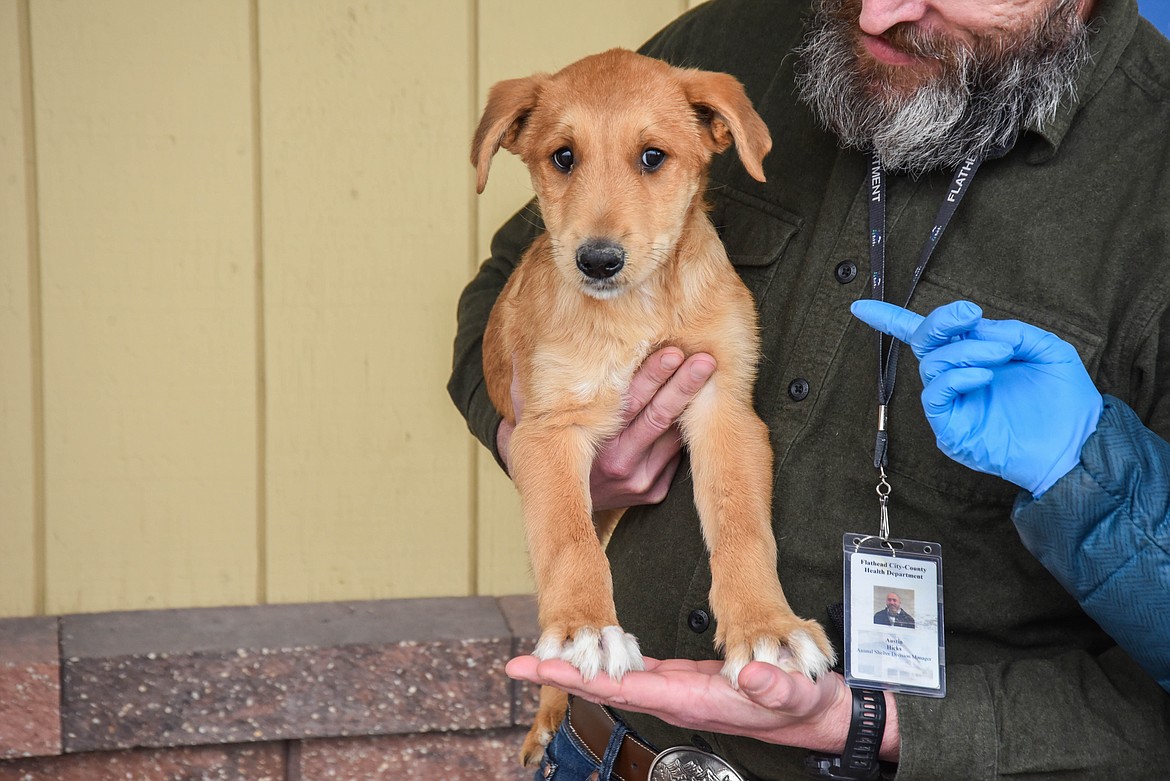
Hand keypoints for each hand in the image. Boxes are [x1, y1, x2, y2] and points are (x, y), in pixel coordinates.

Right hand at [497, 348, 716, 510]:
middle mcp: (620, 465)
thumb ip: (530, 393)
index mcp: (593, 444)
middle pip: (658, 418)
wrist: (555, 505)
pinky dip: (684, 429)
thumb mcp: (535, 427)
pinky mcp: (652, 491)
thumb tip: (518, 352)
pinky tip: (702, 405)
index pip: (629, 405)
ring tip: (710, 372)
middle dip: (682, 386)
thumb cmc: (550, 453)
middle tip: (705, 360)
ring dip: (691, 403)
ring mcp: (640, 481)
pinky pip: (674, 457)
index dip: (652, 378)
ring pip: (672, 436)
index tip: (673, 353)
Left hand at [505, 654, 890, 757]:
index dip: (582, 678)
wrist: (816, 712)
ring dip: (579, 668)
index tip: (545, 668)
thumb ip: (774, 684)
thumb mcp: (797, 691)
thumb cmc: (805, 703)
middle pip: (606, 687)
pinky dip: (607, 661)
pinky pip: (634, 672)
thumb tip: (750, 672)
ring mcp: (676, 691)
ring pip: (615, 679)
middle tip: (519, 662)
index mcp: (691, 699)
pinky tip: (592, 652)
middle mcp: (674, 698)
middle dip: (563, 674)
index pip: (626, 688)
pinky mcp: (683, 681)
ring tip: (541, 654)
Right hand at [850, 299, 1103, 495]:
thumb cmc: (1065, 401)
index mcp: (972, 357)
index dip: (890, 319)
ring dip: (964, 351)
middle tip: (971, 315)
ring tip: (1000, 355)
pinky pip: (935, 395)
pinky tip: (983, 377)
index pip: (923, 335)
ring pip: (932, 365)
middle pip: (923, 343)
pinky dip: (956, 378)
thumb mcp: (1047, 350)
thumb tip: (977, 326)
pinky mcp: (950, 427)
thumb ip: (1013, 331)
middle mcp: (955, 378)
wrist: (1077, 446)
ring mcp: (951, 403)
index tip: (861, 306)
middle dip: (940, 322)